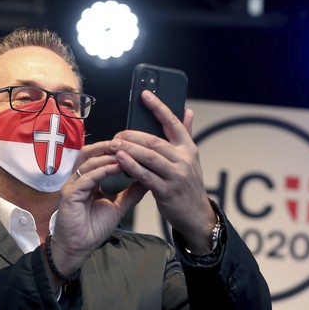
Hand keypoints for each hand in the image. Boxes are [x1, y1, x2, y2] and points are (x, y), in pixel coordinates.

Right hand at [51, 141, 147, 275]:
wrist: (79, 248)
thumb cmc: (93, 229)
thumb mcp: (118, 207)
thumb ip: (131, 193)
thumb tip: (146, 179)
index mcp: (88, 180)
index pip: (99, 157)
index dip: (114, 150)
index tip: (133, 147)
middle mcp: (78, 179)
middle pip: (89, 152)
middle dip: (108, 145)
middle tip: (127, 142)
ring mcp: (72, 185)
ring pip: (88, 162)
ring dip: (107, 156)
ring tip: (124, 153)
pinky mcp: (69, 194)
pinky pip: (86, 177)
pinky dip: (102, 171)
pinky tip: (115, 168)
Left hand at [110, 90, 215, 253]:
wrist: (195, 215)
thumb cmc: (187, 185)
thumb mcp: (190, 158)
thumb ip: (186, 134)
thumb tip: (188, 111)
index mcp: (188, 148)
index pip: (173, 122)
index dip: (158, 107)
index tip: (144, 94)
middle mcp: (184, 159)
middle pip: (155, 140)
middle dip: (133, 135)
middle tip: (117, 134)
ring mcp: (176, 175)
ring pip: (149, 156)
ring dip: (129, 149)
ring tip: (113, 144)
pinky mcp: (167, 190)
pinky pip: (146, 175)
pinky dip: (132, 166)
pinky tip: (120, 160)